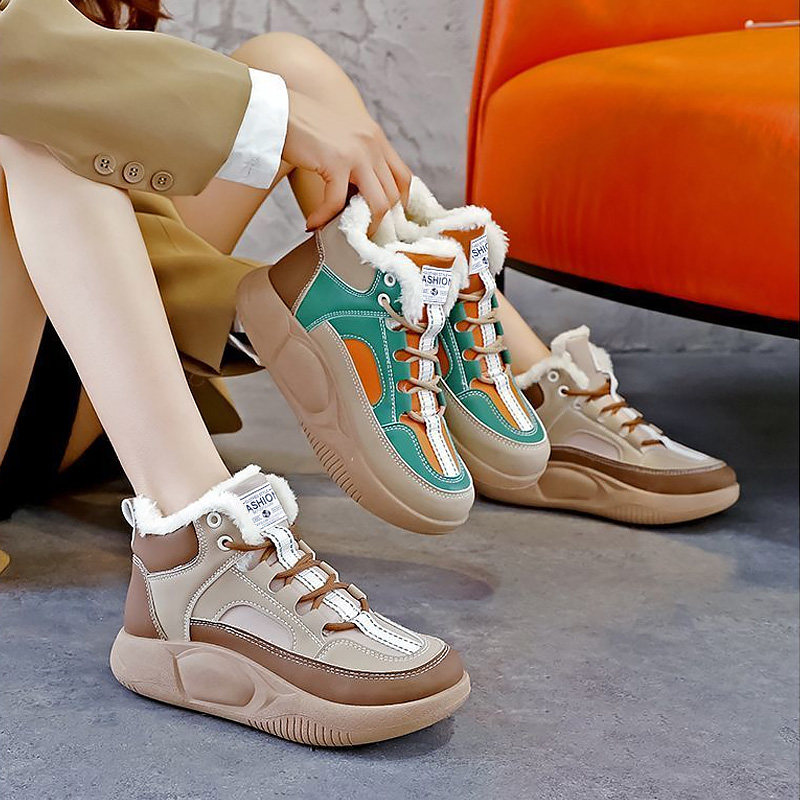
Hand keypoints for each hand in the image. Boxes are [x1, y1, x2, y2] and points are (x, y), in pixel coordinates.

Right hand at [282, 89, 411, 233]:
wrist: (276, 107)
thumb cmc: (301, 124)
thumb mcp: (341, 136)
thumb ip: (356, 157)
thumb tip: (357, 194)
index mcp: (375, 138)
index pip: (403, 177)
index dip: (398, 203)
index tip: (383, 220)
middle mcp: (372, 144)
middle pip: (393, 194)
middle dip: (379, 221)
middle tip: (360, 234)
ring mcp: (356, 153)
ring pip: (377, 203)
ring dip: (362, 226)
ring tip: (343, 234)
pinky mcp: (335, 161)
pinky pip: (337, 203)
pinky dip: (323, 218)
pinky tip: (311, 223)